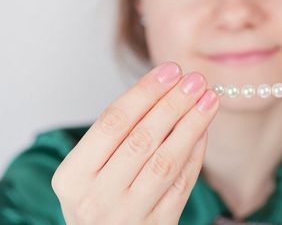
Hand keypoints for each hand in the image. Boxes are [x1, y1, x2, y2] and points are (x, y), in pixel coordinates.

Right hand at [52, 62, 219, 224]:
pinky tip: (203, 130)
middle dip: (173, 104)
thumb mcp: (89, 168)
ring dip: (191, 126)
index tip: (171, 70)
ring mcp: (128, 216)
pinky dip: (195, 154)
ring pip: (166, 162)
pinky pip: (182, 184)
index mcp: (73, 177)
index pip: (113, 122)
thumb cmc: (96, 197)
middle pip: (142, 139)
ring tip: (208, 99)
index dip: (145, 92)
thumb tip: (164, 89)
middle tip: (195, 80)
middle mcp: (96, 199)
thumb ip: (117, 134)